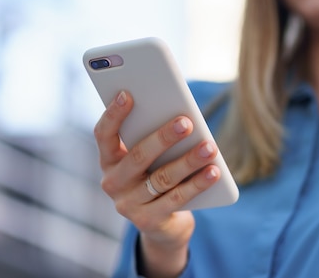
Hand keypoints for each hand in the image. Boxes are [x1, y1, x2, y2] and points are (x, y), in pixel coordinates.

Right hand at [93, 90, 220, 276]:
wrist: (164, 224)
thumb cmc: (158, 174)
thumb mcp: (152, 156)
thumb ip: (154, 135)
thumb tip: (180, 114)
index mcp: (109, 160)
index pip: (104, 135)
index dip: (113, 114)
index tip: (127, 94)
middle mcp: (113, 183)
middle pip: (138, 156)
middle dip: (164, 137)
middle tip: (186, 122)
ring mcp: (128, 205)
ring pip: (162, 178)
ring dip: (189, 160)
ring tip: (210, 147)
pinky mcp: (148, 221)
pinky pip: (177, 199)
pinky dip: (198, 183)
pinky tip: (214, 171)